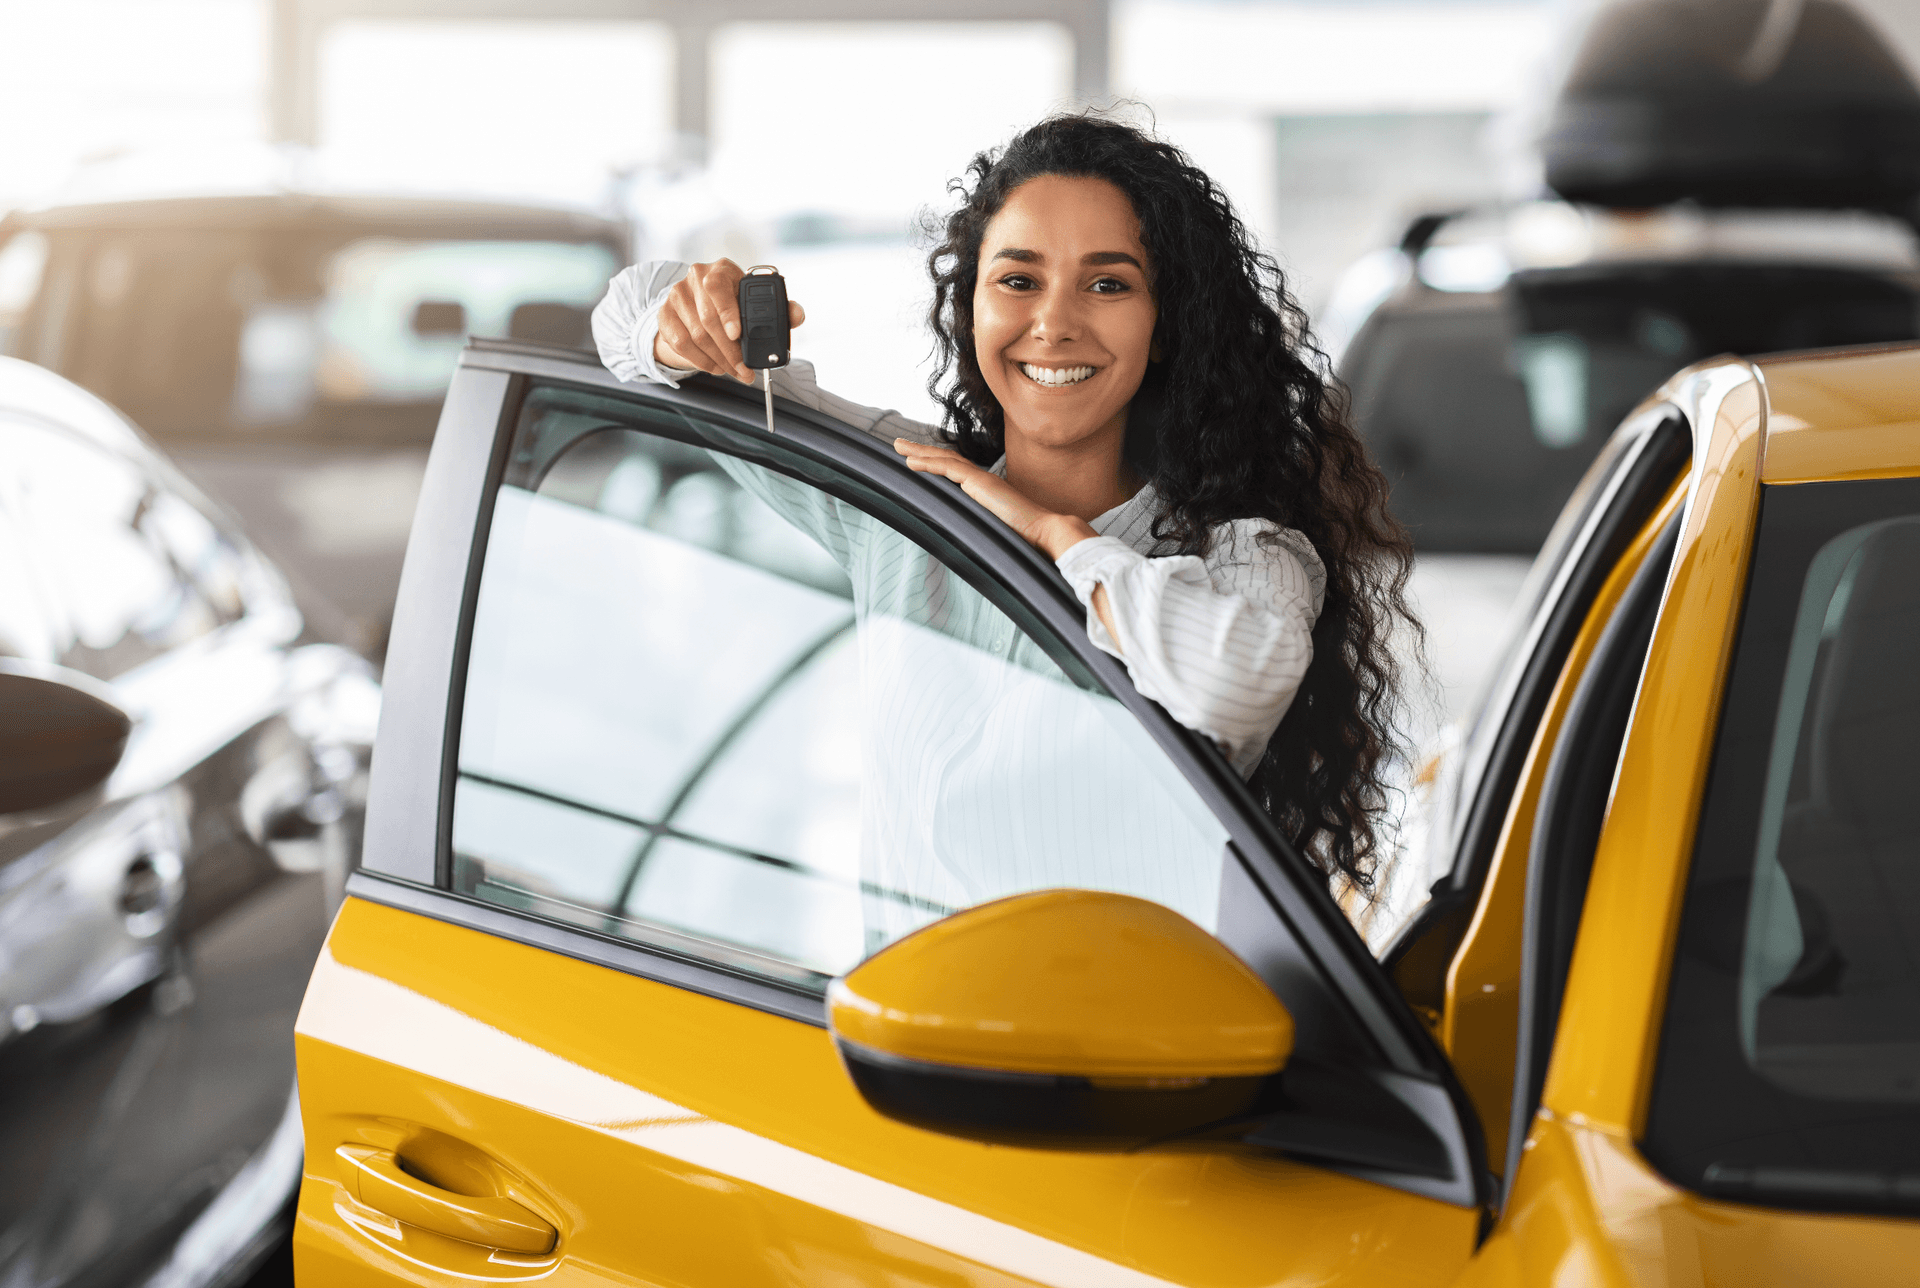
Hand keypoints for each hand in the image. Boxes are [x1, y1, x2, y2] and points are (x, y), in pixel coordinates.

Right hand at [653, 259, 806, 383]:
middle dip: (730, 350)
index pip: (718, 286)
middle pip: (708, 318)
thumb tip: (797, 314)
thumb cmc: (734, 304)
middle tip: (744, 370)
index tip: (737, 335)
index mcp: (721, 269)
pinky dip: (700, 360)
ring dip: (718, 359)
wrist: (699, 305)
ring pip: (695, 334)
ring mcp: (677, 294)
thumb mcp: (755, 303)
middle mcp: (696, 277)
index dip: (728, 313)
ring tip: (734, 371)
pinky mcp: (664, 313)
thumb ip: (780, 309)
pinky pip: (680, 343)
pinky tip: (715, 367)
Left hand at [892, 440, 1094, 558]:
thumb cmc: (1026, 537)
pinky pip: (948, 469)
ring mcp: (981, 479)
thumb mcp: (996, 529)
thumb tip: (970, 542)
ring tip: (899, 447)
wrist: (1044, 531)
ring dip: (919, 452)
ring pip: (944, 459)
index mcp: (986, 489)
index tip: (920, 459)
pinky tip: (911, 462)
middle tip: (901, 445)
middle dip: (922, 450)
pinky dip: (928, 464)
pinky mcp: (979, 483)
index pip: (956, 470)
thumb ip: (983, 528)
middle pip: (946, 459)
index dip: (937, 462)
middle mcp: (982, 480)